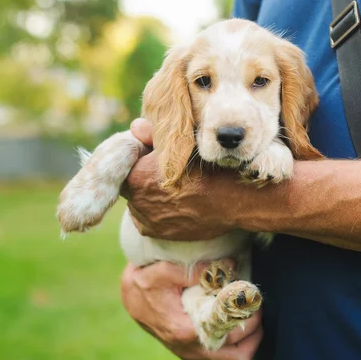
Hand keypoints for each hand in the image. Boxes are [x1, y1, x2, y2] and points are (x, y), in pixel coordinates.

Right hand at [121, 260, 262, 359]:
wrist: (130, 298)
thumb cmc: (144, 284)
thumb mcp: (164, 270)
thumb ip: (196, 269)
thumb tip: (230, 264)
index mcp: (184, 331)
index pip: (230, 336)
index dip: (249, 319)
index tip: (252, 298)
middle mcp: (189, 350)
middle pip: (237, 356)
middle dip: (254, 331)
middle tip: (257, 305)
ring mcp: (190, 354)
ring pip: (231, 359)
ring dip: (247, 339)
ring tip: (252, 313)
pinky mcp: (190, 353)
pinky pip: (221, 355)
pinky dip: (235, 341)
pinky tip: (237, 319)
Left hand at [122, 119, 241, 240]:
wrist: (234, 199)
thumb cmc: (209, 167)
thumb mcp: (181, 144)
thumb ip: (152, 135)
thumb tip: (134, 126)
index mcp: (136, 176)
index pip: (127, 163)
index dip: (139, 159)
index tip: (153, 156)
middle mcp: (136, 201)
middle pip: (131, 183)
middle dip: (142, 177)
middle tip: (163, 172)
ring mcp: (146, 219)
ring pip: (139, 202)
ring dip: (148, 195)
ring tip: (172, 188)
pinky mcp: (157, 232)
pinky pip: (148, 219)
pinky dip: (156, 211)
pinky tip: (173, 203)